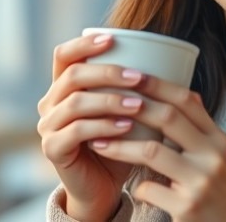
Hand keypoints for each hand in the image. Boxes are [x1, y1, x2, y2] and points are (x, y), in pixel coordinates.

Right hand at [37, 33, 148, 220]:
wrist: (104, 186)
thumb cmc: (119, 141)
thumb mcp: (127, 109)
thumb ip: (136, 87)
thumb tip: (177, 62)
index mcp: (64, 86)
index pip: (64, 55)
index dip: (84, 43)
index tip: (113, 38)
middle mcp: (50, 102)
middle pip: (72, 75)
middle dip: (107, 73)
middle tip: (139, 77)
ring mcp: (48, 126)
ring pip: (75, 102)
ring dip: (110, 100)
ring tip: (139, 104)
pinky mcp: (52, 149)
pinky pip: (77, 131)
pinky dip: (104, 126)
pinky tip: (127, 127)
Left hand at [88, 74, 225, 221]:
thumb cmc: (224, 196)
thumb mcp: (221, 159)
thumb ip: (200, 133)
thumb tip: (178, 97)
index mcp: (220, 140)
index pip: (187, 101)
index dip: (158, 85)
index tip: (131, 74)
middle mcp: (214, 155)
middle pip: (168, 118)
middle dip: (133, 106)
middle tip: (104, 101)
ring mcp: (202, 181)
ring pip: (151, 151)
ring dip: (120, 146)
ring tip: (99, 143)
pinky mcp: (188, 207)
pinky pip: (149, 189)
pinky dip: (137, 187)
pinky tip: (134, 190)